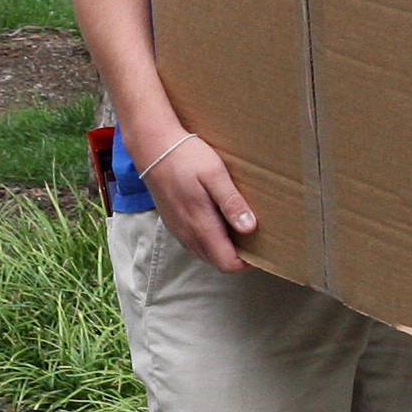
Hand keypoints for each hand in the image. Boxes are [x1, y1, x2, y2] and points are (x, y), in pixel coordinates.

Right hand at [137, 129, 257, 271]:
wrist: (152, 147)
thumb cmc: (185, 157)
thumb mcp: (215, 174)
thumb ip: (231, 202)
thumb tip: (249, 228)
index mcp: (201, 225)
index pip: (227, 263)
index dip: (246, 261)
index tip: (260, 246)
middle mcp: (188, 234)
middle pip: (217, 262)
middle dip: (236, 257)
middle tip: (253, 237)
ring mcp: (178, 230)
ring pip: (205, 255)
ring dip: (222, 249)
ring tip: (237, 228)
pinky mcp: (173, 223)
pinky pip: (194, 244)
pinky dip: (209, 242)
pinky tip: (218, 221)